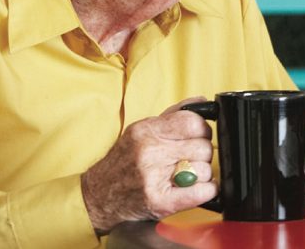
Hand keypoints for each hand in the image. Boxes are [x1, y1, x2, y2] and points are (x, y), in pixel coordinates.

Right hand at [80, 97, 216, 233]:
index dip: (202, 129)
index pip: (193, 122)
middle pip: (204, 147)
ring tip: (184, 176)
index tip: (198, 136)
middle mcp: (149, 152)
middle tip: (188, 159)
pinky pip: (203, 192)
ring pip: (206, 170)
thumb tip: (202, 103)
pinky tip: (194, 188)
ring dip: (201, 175)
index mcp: (146, 131)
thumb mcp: (142, 130)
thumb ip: (173, 115)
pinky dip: (206, 190)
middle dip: (202, 154)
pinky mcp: (160, 202)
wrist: (97, 195)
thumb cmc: (124, 162)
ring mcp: (154, 178)